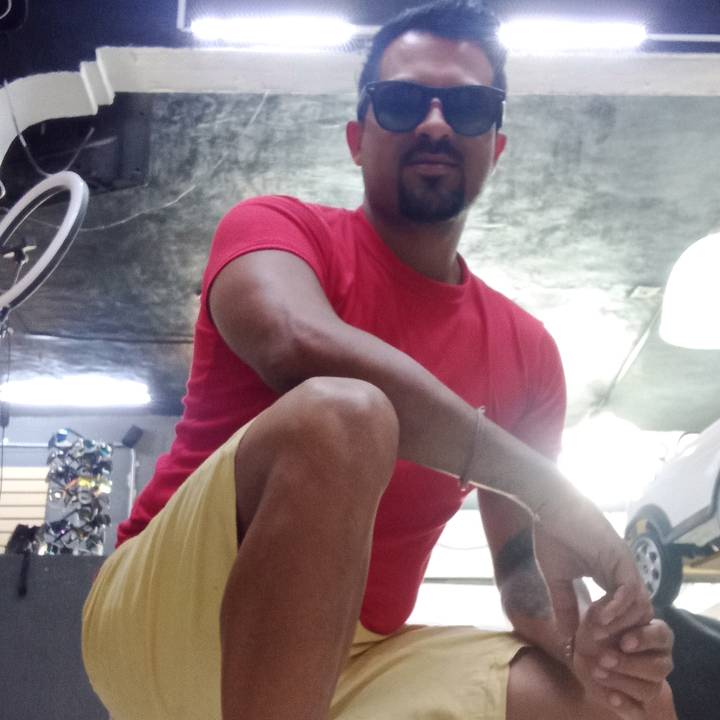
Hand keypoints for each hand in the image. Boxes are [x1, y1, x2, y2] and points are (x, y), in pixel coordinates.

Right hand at [534, 490, 651, 631]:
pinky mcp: (621, 558)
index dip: (612, 631)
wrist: (549, 507)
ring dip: (619, 624)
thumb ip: (564, 605)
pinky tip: (599, 616)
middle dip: (619, 633)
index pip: (625, 613)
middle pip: (638, 614)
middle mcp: (623, 573)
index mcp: (610, 576)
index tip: (592, 642)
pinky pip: (630, 590)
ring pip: (640, 606)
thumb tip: (566, 636)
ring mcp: (625, 565)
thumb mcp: (557, 579)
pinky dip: (618, 608)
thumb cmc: (552, 536)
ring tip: (595, 630)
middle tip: (597, 643)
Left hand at [573, 600, 673, 718]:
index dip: (645, 639)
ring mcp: (651, 684)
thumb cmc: (596, 631)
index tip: (623, 642)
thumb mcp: (595, 616)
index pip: (662, 635)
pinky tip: (612, 696)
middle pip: (660, 667)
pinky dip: (626, 705)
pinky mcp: (639, 706)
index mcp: (654, 634)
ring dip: (623, 681)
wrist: (580, 655)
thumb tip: (608, 613)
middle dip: (630, 664)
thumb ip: (605, 611)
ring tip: (598, 672)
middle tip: (604, 658)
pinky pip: (640, 711)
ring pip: (651, 689)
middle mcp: (659, 660)